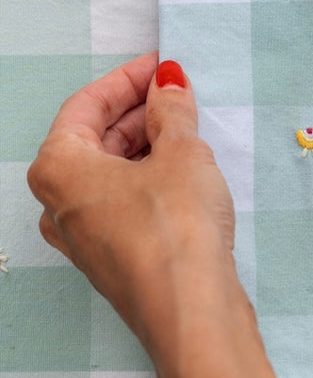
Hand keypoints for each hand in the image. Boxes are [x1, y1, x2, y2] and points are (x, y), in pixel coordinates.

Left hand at [27, 53, 238, 377]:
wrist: (189, 311)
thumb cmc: (174, 228)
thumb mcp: (181, 153)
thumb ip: (172, 112)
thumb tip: (168, 85)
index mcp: (57, 168)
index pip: (85, 106)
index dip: (126, 81)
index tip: (159, 66)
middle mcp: (58, 204)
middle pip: (93, 142)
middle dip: (136, 114)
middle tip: (177, 96)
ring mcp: (82, 239)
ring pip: (109, 176)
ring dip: (144, 148)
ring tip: (186, 133)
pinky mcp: (111, 262)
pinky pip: (122, 205)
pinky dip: (148, 181)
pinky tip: (183, 175)